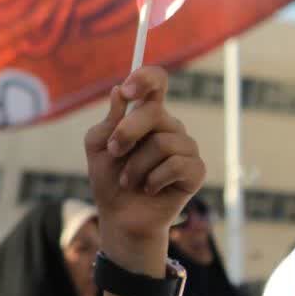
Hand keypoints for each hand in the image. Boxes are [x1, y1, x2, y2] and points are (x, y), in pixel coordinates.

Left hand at [84, 66, 203, 271]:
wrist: (120, 216)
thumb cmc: (109, 179)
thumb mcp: (99, 147)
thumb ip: (108, 121)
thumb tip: (118, 92)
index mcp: (146, 115)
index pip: (156, 82)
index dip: (145, 79)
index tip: (127, 91)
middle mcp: (169, 127)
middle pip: (154, 112)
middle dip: (127, 133)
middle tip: (114, 152)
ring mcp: (185, 148)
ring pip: (162, 142)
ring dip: (136, 165)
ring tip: (129, 180)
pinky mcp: (195, 171)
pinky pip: (177, 164)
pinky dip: (154, 179)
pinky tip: (149, 189)